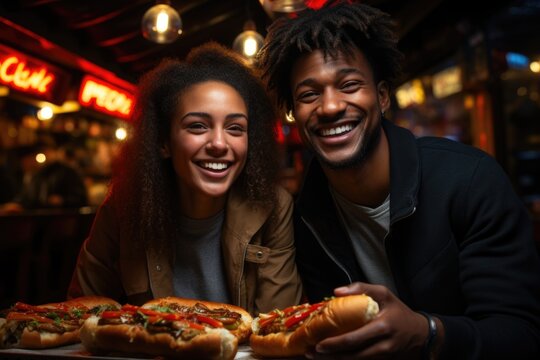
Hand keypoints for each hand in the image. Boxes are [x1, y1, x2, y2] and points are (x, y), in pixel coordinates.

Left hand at [306, 282, 427, 359]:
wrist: (422, 334)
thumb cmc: (399, 311)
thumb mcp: (384, 293)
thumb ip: (361, 288)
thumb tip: (336, 292)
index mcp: (382, 326)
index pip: (355, 338)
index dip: (336, 344)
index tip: (319, 344)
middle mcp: (383, 345)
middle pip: (353, 355)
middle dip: (330, 356)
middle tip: (311, 353)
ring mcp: (384, 356)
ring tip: (316, 357)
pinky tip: (332, 357)